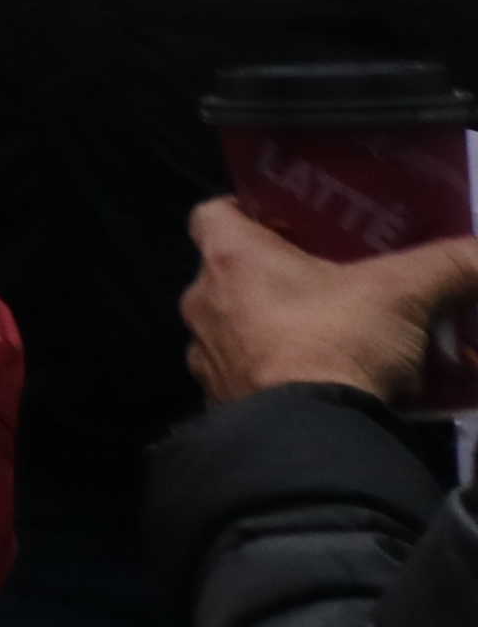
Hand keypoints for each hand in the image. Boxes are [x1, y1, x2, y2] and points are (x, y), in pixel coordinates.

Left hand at [184, 200, 477, 404]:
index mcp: (228, 258)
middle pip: (231, 275)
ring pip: (238, 331)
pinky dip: (277, 381)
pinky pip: (247, 382)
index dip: (245, 211)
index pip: (212, 213)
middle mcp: (203, 302)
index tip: (287, 223)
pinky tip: (321, 390)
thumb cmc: (339, 342)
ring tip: (333, 342)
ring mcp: (207, 358)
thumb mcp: (403, 294)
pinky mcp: (222, 404)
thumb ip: (446, 265)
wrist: (313, 438)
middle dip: (276, 279)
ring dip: (275, 334)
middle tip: (329, 284)